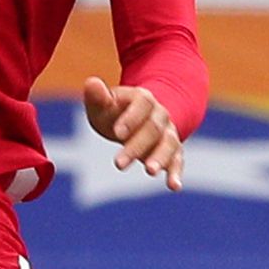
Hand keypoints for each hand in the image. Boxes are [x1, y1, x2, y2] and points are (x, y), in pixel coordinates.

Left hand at [80, 75, 182, 189]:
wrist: (137, 117)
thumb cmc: (114, 112)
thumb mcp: (103, 104)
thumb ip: (97, 96)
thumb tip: (91, 82)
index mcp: (143, 98)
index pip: (142, 104)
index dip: (131, 118)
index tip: (117, 133)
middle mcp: (160, 115)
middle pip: (153, 129)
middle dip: (136, 146)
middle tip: (118, 164)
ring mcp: (169, 132)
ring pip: (169, 144)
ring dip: (160, 158)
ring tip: (149, 171)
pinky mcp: (173, 150)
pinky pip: (177, 160)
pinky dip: (176, 173)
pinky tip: (174, 186)